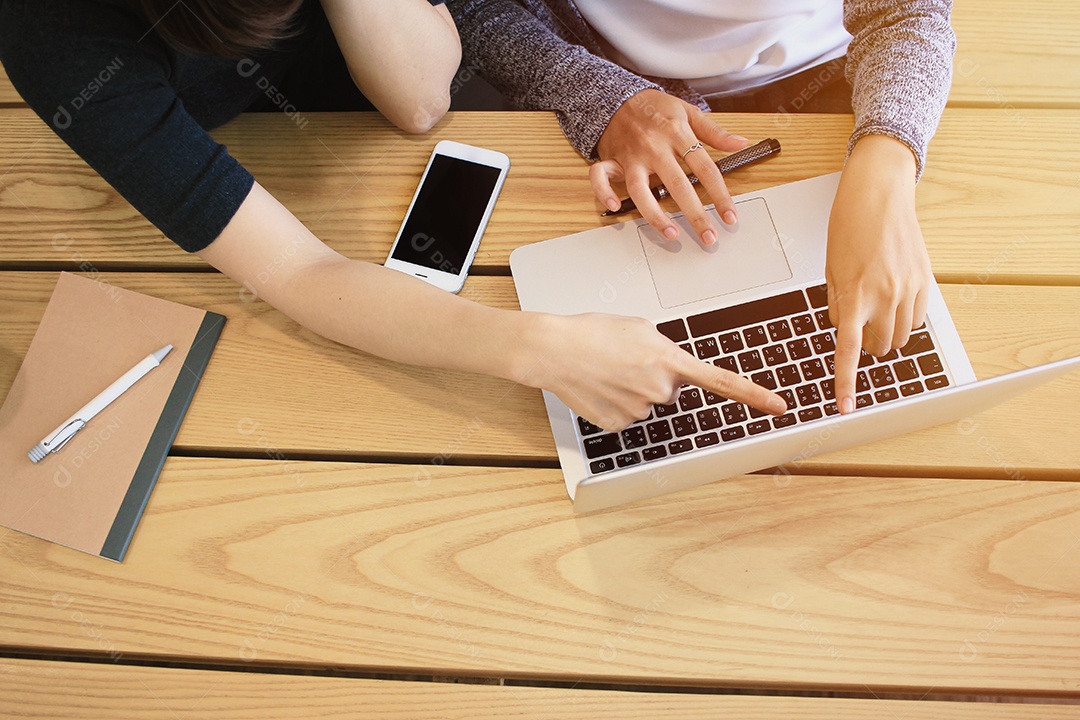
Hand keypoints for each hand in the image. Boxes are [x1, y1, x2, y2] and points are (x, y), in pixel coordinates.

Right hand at [519, 312, 787, 431]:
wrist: (554, 350)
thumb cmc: (592, 332)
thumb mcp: (638, 328)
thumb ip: (663, 348)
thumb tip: (667, 369)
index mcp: (669, 360)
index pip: (721, 381)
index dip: (754, 395)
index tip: (779, 407)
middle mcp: (660, 388)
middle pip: (672, 390)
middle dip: (656, 378)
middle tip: (627, 362)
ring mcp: (639, 410)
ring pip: (648, 404)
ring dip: (633, 390)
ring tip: (607, 371)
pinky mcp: (619, 425)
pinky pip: (627, 415)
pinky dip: (616, 403)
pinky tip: (600, 388)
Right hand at [591, 89, 748, 245]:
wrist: (617, 97)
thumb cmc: (655, 107)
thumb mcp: (688, 112)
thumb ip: (714, 131)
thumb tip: (740, 143)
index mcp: (677, 134)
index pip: (705, 168)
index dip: (720, 195)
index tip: (729, 216)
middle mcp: (655, 147)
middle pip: (678, 186)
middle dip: (695, 215)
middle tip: (708, 237)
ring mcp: (632, 156)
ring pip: (641, 191)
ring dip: (656, 216)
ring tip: (672, 234)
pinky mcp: (611, 160)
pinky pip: (601, 178)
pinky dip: (604, 193)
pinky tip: (615, 207)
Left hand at [826, 135, 932, 414]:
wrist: (879, 194)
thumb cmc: (849, 226)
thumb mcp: (831, 268)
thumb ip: (837, 304)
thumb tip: (843, 331)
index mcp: (854, 293)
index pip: (847, 349)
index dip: (846, 382)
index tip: (844, 406)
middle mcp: (885, 294)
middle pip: (878, 347)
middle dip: (867, 345)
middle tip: (857, 325)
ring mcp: (909, 288)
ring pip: (900, 337)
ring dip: (885, 333)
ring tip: (873, 309)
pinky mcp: (925, 280)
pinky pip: (917, 319)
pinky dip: (904, 318)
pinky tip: (893, 300)